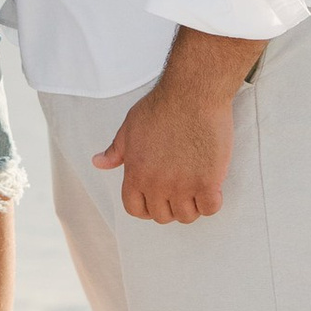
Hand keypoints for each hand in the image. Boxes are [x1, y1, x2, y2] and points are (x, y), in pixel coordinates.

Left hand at [93, 35, 262, 221]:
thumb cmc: (161, 106)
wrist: (192, 93)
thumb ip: (115, 150)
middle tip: (180, 188)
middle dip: (170, 206)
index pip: (135, 209)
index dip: (147, 206)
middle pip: (162, 216)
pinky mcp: (208, 181)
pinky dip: (212, 201)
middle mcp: (157, 184)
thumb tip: (98, 162)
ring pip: (187, 216)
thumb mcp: (129, 127)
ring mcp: (183, 185)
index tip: (158, 197)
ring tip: (196, 186)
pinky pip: (210, 208)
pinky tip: (212, 185)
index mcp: (136, 174)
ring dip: (192, 205)